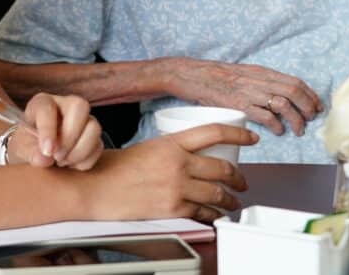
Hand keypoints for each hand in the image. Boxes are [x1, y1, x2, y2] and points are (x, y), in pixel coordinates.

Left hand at [8, 93, 102, 170]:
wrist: (38, 153)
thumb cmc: (27, 145)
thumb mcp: (21, 149)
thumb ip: (29, 153)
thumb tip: (45, 159)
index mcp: (43, 103)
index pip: (48, 108)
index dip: (48, 130)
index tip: (47, 152)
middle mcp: (66, 105)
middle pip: (80, 106)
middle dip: (70, 136)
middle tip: (57, 156)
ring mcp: (83, 119)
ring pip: (94, 127)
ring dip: (79, 151)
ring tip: (62, 162)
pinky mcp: (93, 135)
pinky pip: (98, 146)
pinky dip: (85, 160)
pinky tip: (70, 164)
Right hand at [84, 123, 257, 222]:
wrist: (97, 188)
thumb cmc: (116, 168)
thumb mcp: (148, 148)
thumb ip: (172, 152)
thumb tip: (193, 158)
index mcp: (171, 143)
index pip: (215, 133)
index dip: (238, 134)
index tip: (252, 138)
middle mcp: (178, 163)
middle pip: (223, 168)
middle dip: (239, 178)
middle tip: (242, 181)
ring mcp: (177, 187)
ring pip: (218, 194)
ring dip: (231, 200)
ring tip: (233, 202)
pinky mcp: (173, 209)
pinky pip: (203, 213)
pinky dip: (213, 216)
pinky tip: (215, 216)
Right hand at [166, 58, 322, 135]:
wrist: (192, 74)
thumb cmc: (216, 76)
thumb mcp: (243, 73)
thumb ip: (260, 82)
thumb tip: (278, 95)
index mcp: (261, 72)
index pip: (295, 81)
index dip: (310, 95)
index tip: (317, 106)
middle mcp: (258, 80)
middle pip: (294, 91)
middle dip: (308, 107)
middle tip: (311, 119)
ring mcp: (249, 91)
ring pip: (283, 103)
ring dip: (296, 118)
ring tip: (298, 129)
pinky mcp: (238, 103)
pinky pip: (264, 115)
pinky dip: (275, 125)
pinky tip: (278, 131)